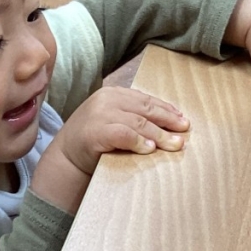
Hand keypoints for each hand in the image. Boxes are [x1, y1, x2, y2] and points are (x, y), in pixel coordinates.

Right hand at [33, 87, 189, 211]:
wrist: (65, 157)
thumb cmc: (93, 140)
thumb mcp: (113, 120)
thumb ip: (133, 116)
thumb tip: (169, 122)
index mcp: (113, 93)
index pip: (145, 100)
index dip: (166, 109)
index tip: (182, 118)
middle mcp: (107, 99)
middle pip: (146, 109)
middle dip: (168, 120)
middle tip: (184, 130)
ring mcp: (101, 114)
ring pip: (139, 122)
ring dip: (160, 135)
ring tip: (175, 144)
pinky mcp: (97, 131)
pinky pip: (124, 135)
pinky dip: (139, 142)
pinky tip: (150, 149)